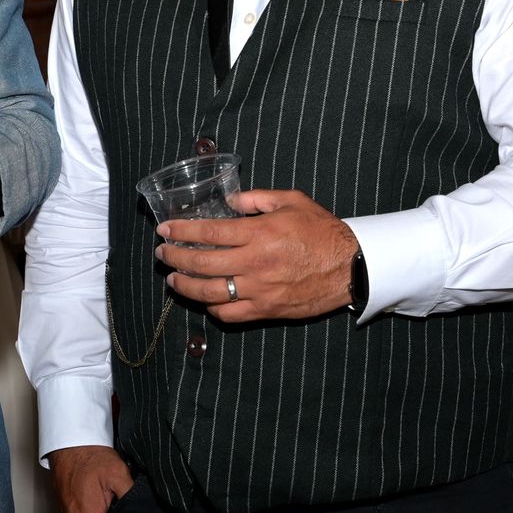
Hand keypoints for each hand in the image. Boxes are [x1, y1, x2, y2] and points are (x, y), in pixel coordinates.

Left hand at [155, 189, 360, 322]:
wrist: (350, 266)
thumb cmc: (322, 230)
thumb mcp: (291, 201)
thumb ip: (256, 198)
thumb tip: (229, 199)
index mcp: (259, 233)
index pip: (209, 232)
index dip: (181, 231)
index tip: (164, 230)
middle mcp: (255, 263)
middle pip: (201, 264)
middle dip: (174, 258)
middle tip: (162, 254)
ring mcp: (259, 290)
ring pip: (209, 293)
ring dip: (185, 286)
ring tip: (173, 279)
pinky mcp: (267, 310)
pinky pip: (230, 314)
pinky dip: (212, 308)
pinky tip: (205, 299)